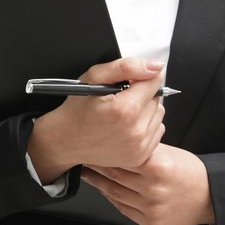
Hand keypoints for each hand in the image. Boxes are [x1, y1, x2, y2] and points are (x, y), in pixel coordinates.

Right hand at [26, 57, 166, 180]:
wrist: (65, 140)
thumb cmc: (76, 110)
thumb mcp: (94, 78)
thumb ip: (127, 67)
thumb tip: (155, 67)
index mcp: (125, 109)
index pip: (154, 82)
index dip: (141, 78)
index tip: (129, 83)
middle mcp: (135, 130)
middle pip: (156, 99)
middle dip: (142, 95)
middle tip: (120, 100)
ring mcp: (139, 146)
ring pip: (159, 115)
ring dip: (145, 110)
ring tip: (123, 114)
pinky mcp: (140, 157)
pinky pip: (157, 132)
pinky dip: (145, 126)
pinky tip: (127, 126)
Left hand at [81, 144, 214, 224]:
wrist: (211, 198)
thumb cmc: (190, 173)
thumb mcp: (169, 153)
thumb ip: (143, 149)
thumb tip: (117, 140)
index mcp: (159, 167)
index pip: (122, 156)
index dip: (104, 151)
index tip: (90, 145)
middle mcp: (154, 188)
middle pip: (114, 174)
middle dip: (96, 165)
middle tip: (83, 157)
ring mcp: (151, 208)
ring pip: (114, 193)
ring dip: (98, 182)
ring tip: (87, 172)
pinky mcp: (150, 222)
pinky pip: (123, 208)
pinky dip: (111, 197)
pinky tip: (104, 189)